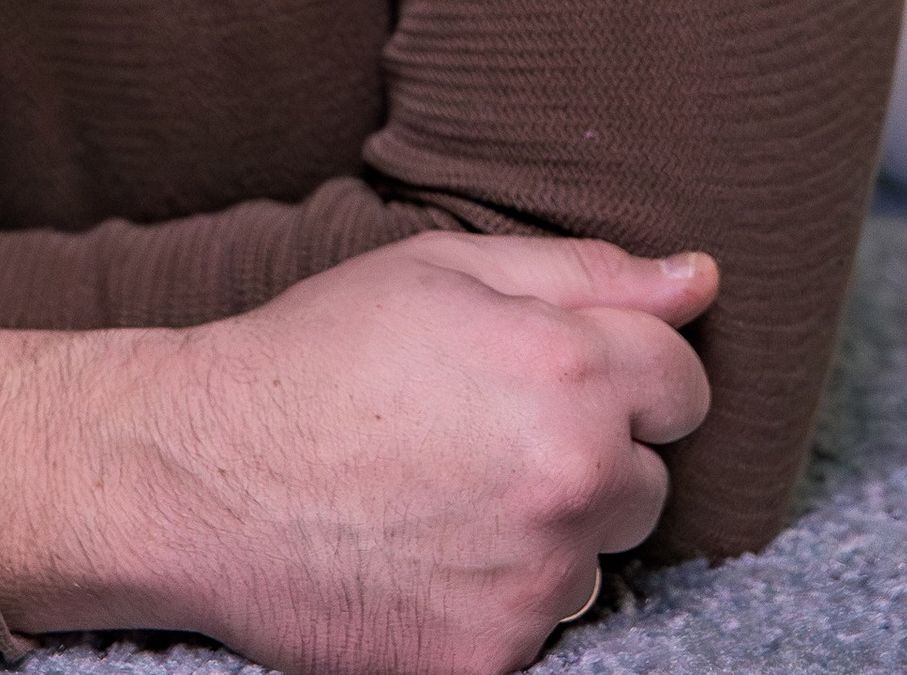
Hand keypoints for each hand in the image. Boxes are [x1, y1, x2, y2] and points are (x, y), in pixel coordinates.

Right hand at [0, 230, 714, 674]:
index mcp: (566, 369)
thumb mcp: (442, 270)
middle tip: (483, 428)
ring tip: (447, 490)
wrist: (206, 474)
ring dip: (550, 529)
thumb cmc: (321, 354)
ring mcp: (536, 581)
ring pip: (598, 556)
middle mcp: (570, 480)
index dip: (628, 370)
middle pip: (648, 477)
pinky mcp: (495, 656)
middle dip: (590, 451)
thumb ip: (587, 272)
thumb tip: (700, 279)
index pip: (682, 383)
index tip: (559, 373)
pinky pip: (544, 623)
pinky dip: (503, 593)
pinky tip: (431, 550)